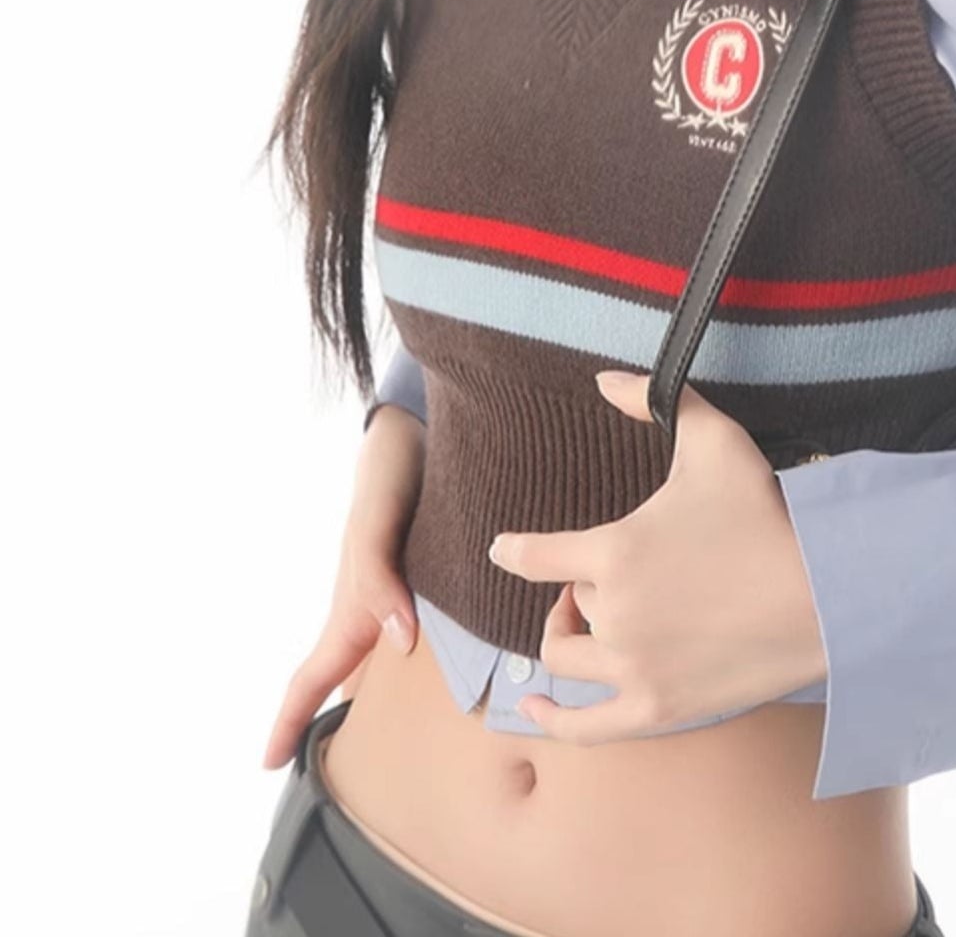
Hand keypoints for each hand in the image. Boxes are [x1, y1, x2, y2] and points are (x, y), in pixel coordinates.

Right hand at [259, 404, 425, 770]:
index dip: (289, 720)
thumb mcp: (377, 520)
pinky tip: (445, 669)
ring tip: (381, 739)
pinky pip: (419, 628)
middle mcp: (373, 605)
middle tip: (331, 774)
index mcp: (352, 604)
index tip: (267, 764)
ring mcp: (398, 589)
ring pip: (381, 656)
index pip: (313, 674)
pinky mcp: (429, 572)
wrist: (421, 423)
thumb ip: (379, 576)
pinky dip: (418, 659)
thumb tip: (398, 643)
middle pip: (346, 675)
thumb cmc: (391, 470)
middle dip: (333, 722)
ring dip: (375, 695)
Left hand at [486, 371, 826, 745]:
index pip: (534, 556)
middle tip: (600, 580)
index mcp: (613, 552)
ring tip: (583, 625)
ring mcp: (633, 669)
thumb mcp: (713, 439)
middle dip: (576, 591)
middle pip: (566, 606)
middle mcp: (612, 615)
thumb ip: (653, 398)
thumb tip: (602, 378)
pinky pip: (584, 728)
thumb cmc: (766, 514)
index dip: (512, 551)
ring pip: (567, 660)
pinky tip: (533, 712)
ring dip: (568, 639)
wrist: (823, 596)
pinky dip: (552, 722)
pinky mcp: (657, 710)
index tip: (502, 549)